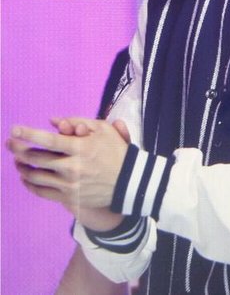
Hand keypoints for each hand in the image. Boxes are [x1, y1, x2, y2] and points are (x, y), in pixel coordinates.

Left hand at [7, 119, 127, 218]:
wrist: (129, 181)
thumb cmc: (115, 150)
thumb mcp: (103, 130)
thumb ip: (78, 122)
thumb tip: (53, 121)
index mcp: (80, 148)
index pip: (48, 140)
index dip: (28, 134)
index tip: (14, 129)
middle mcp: (71, 167)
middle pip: (36, 158)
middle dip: (18, 149)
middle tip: (9, 142)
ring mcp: (68, 184)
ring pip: (35, 176)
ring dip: (22, 167)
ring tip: (16, 160)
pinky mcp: (68, 197)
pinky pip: (42, 192)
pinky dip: (29, 184)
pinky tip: (25, 176)